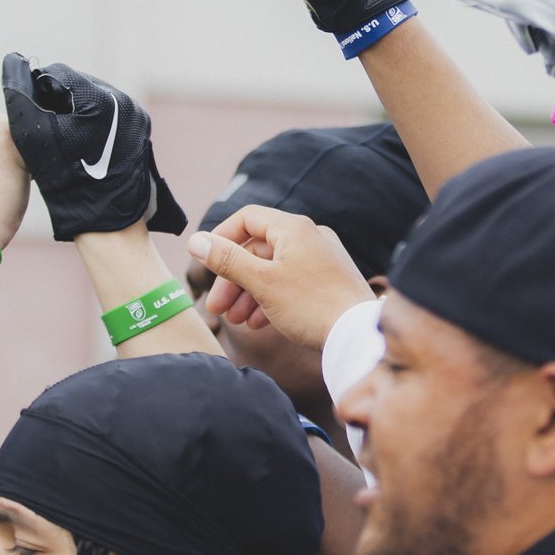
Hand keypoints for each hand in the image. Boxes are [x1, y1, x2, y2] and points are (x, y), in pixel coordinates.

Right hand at [2, 53, 186, 241]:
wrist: (107, 222)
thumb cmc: (67, 181)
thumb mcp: (35, 137)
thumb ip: (20, 95)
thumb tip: (12, 61)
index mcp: (102, 98)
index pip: (58, 74)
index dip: (37, 90)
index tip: (29, 112)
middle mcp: (126, 102)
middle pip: (78, 86)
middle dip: (58, 101)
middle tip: (44, 127)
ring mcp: (137, 117)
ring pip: (94, 101)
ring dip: (74, 112)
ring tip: (61, 138)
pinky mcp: (140, 132)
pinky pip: (109, 117)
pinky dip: (91, 124)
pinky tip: (79, 145)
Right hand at [187, 205, 374, 351]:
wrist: (358, 335)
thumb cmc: (311, 305)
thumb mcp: (261, 282)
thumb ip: (226, 260)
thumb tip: (195, 241)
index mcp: (293, 228)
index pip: (246, 219)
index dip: (221, 238)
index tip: (204, 263)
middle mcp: (310, 237)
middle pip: (257, 249)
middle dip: (232, 279)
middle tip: (216, 308)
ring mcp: (322, 259)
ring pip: (273, 269)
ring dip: (248, 293)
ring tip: (236, 321)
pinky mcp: (329, 281)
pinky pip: (291, 282)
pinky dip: (271, 299)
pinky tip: (259, 323)